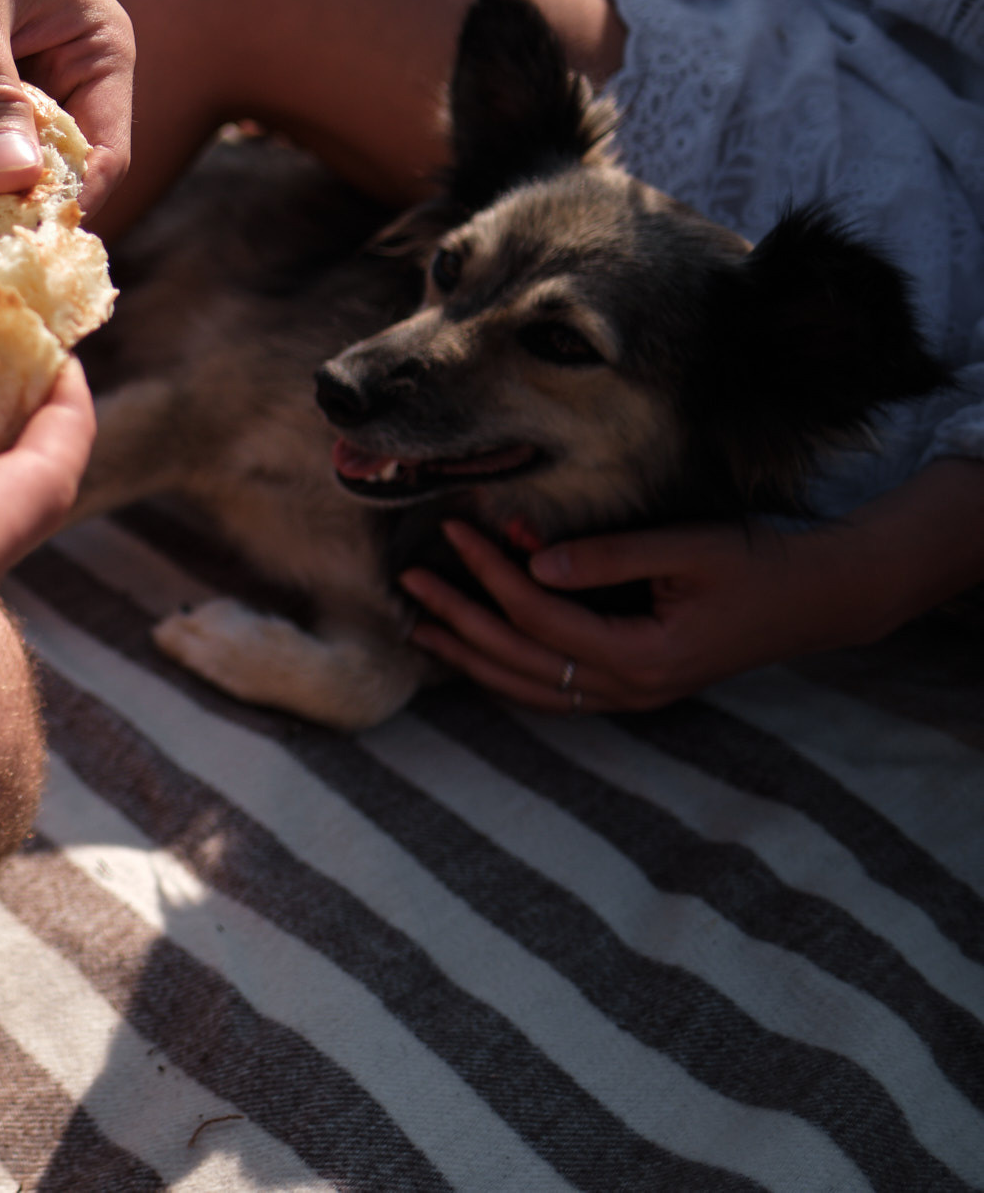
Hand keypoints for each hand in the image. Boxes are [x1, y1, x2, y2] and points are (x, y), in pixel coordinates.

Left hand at [401, 518, 876, 713]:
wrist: (819, 599)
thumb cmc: (756, 564)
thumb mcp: (688, 549)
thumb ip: (609, 558)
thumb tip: (533, 561)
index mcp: (643, 656)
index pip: (540, 615)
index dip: (491, 572)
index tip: (453, 531)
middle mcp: (631, 688)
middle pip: (520, 659)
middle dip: (459, 619)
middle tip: (409, 583)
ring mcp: (633, 696)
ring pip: (530, 687)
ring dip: (472, 657)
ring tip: (421, 629)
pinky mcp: (635, 688)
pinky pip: (554, 692)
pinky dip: (508, 673)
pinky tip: (475, 654)